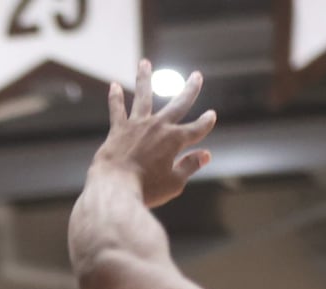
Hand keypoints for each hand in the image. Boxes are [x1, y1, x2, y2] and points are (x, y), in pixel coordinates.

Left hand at [92, 60, 217, 208]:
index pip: (197, 128)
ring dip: (145, 78)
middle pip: (178, 104)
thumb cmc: (146, 189)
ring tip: (144, 62)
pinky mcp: (118, 130)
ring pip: (143, 96)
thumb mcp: (174, 182)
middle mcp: (158, 127)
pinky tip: (114, 86)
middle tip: (196, 76)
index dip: (206, 122)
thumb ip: (190, 166)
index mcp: (175, 140)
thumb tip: (205, 155)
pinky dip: (116, 98)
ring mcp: (137, 125)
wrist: (115, 187)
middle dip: (189, 90)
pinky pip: (117, 110)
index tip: (211, 115)